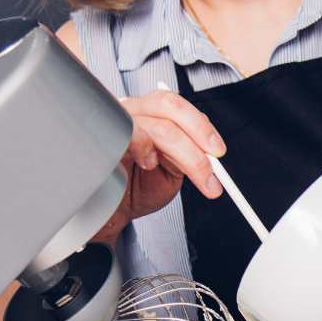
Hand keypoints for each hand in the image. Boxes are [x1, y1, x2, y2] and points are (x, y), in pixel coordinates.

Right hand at [93, 88, 227, 243]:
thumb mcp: (170, 173)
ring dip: (186, 154)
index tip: (218, 151)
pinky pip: (132, 132)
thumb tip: (212, 151)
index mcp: (148, 115)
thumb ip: (188, 156)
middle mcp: (130, 112)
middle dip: (199, 132)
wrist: (107, 216)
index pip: (176, 105)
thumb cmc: (133, 191)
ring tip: (192, 176)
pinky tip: (148, 165)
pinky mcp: (103, 137)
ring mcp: (115, 121)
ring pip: (160, 124)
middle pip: (170, 104)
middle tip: (212, 162)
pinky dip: (148, 148)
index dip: (201, 125)